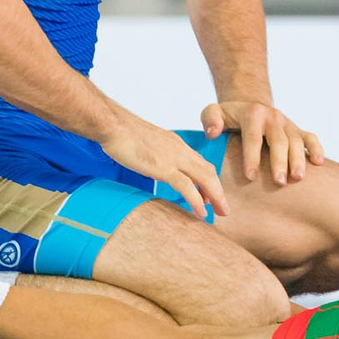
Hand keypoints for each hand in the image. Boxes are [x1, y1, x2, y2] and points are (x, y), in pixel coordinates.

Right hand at [100, 113, 228, 219]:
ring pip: (204, 178)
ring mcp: (174, 158)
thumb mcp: (148, 145)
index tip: (212, 197)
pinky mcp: (164, 167)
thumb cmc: (124, 135)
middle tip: (224, 210)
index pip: (201, 164)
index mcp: (177, 145)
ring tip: (221, 213)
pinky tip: (202, 213)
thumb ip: (158, 154)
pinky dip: (197, 200)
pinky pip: (186, 186)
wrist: (114, 125)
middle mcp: (180, 150)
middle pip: (208, 172)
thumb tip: (157, 165)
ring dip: (215, 197)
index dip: (210, 181)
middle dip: (218, 192)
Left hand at [202, 99, 325, 186]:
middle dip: (280, 161)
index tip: (250, 176)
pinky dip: (316, 149)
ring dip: (298, 159)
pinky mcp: (297, 129)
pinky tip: (318, 163)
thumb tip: (212, 133)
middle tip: (279, 182)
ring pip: (296, 141)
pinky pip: (310, 137)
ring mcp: (287, 123)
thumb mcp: (214, 111)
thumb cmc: (229, 115)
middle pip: (279, 140)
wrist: (250, 104)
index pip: (253, 137)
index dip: (252, 156)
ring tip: (297, 178)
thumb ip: (210, 119)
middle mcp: (273, 117)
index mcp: (253, 114)